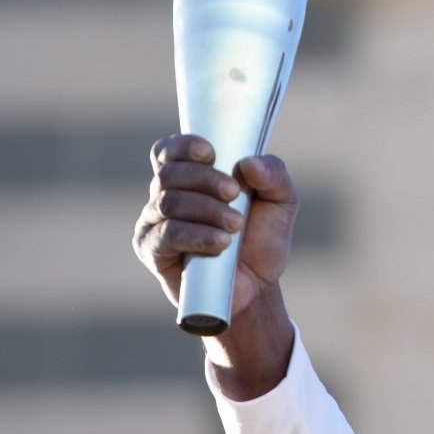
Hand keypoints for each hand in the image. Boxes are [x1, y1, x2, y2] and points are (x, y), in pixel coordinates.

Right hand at [134, 134, 298, 328]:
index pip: (168, 151)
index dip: (183, 146)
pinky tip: (220, 243)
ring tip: (235, 226)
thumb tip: (248, 163)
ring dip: (206, 210)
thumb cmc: (262, 239)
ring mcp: (155, 223)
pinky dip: (196, 235)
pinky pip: (166, 234)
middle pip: (170, 173)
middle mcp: (166, 195)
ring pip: (168, 202)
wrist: (257, 286)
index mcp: (191, 177)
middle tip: (234, 194)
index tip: (210, 152)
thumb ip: (274, 174)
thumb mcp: (282, 201)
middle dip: (206, 179)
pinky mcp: (152, 251)